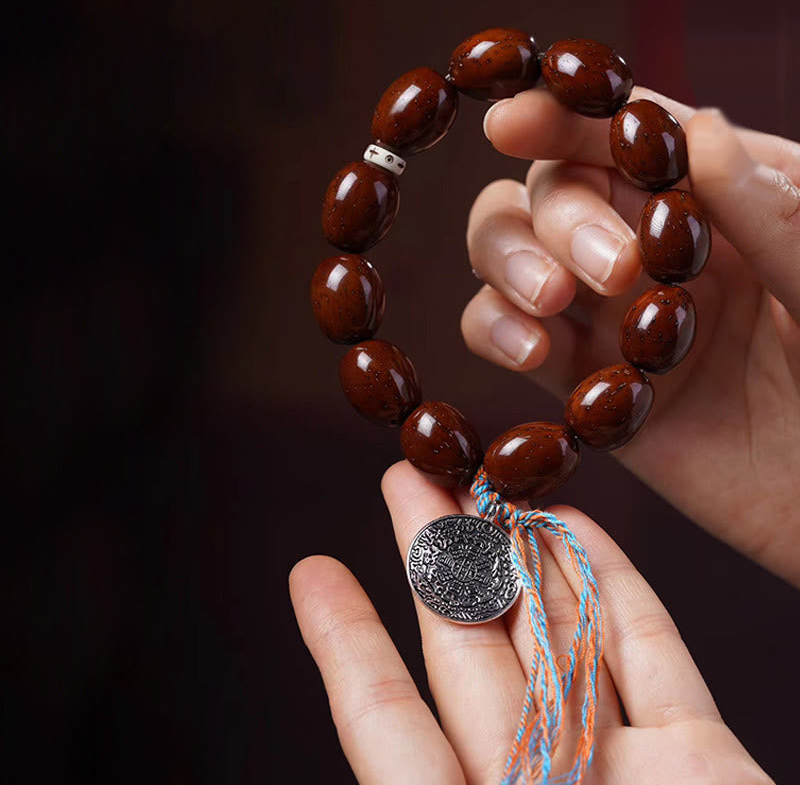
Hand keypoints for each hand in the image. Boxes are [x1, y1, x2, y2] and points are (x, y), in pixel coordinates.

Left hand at [289, 462, 771, 783]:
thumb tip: (379, 779)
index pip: (386, 727)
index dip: (347, 644)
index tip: (312, 572)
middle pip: (469, 657)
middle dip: (433, 561)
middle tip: (405, 480)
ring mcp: (627, 779)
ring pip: (559, 638)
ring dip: (521, 557)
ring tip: (479, 483)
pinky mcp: (707, 767)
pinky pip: (653, 657)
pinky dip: (616, 589)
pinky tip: (575, 531)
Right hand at [462, 86, 799, 584]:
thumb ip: (770, 212)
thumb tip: (696, 130)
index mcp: (714, 202)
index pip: (623, 135)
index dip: (563, 117)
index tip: (513, 123)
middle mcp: (645, 247)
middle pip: (551, 190)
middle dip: (561, 219)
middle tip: (612, 272)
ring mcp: (605, 315)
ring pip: (507, 252)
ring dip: (509, 263)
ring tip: (553, 302)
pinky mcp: (576, 380)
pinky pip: (502, 335)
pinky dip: (495, 330)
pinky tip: (533, 352)